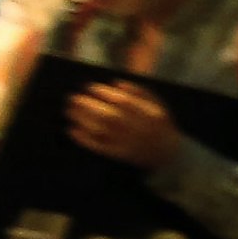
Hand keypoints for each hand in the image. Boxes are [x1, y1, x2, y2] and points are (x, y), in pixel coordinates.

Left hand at [64, 81, 181, 170]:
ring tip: (69, 110)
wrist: (167, 153)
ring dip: (82, 120)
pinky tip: (72, 130)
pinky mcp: (118, 155)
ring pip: (101, 131)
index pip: (123, 102)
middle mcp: (137, 129)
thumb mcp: (158, 105)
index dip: (105, 93)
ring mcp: (127, 143)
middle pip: (108, 116)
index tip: (90, 87)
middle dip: (88, 106)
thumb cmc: (159, 125)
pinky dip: (83, 139)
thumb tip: (117, 83)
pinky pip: (98, 147)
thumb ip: (141, 92)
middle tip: (72, 98)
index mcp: (149, 115)